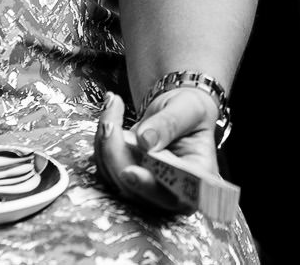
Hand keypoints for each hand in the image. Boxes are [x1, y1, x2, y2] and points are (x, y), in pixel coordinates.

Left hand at [95, 89, 220, 213]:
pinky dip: (102, 140)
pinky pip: (105, 165)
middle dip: (116, 153)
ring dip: (105, 142)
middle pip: (136, 188)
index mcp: (197, 178)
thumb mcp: (188, 109)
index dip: (149, 187)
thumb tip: (146, 141)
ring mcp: (146, 187)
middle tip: (111, 120)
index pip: (175, 193)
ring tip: (112, 106)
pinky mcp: (127, 178)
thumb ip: (169, 124)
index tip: (129, 172)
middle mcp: (171, 190)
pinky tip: (110, 115)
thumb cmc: (190, 111)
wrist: (177, 111)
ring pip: (114, 177)